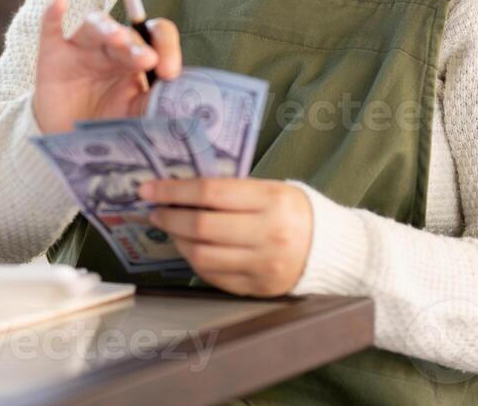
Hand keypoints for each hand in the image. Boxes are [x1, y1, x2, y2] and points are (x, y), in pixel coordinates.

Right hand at [32, 0, 181, 135]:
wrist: (71, 147)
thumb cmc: (110, 126)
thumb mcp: (139, 117)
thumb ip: (158, 103)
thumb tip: (183, 97)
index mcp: (138, 59)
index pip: (158, 35)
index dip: (168, 48)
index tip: (170, 73)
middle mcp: (111, 50)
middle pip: (127, 34)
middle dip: (137, 46)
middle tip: (148, 60)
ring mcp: (81, 51)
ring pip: (94, 26)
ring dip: (107, 29)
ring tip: (118, 38)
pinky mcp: (52, 58)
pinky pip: (51, 30)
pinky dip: (53, 15)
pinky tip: (61, 2)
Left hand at [139, 177, 312, 296]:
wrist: (328, 249)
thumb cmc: (292, 211)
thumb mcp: (271, 189)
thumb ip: (231, 191)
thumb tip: (180, 191)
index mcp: (271, 200)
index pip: (210, 192)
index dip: (173, 190)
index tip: (148, 189)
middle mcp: (267, 234)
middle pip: (201, 226)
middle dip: (169, 217)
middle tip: (155, 211)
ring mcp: (261, 265)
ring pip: (201, 255)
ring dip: (177, 240)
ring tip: (170, 229)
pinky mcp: (256, 288)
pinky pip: (212, 275)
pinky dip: (194, 259)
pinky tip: (189, 247)